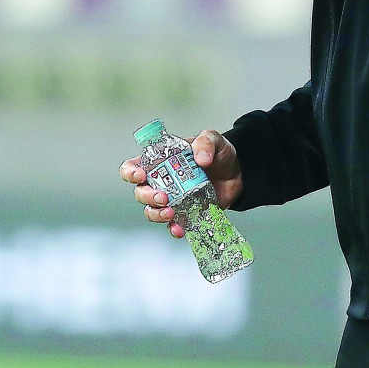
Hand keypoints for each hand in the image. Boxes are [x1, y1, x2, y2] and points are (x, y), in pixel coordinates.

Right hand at [119, 130, 243, 238]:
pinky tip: (180, 228)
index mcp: (161, 160)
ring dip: (157, 214)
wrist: (238, 172)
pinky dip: (174, 228)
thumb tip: (201, 159)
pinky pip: (173, 225)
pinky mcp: (185, 213)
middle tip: (163, 196)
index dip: (130, 172)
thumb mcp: (213, 139)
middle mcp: (162, 181)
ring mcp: (173, 199)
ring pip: (152, 211)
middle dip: (147, 197)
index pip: (134, 166)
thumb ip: (205, 142)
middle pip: (140, 193)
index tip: (140, 175)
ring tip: (171, 212)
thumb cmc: (219, 153)